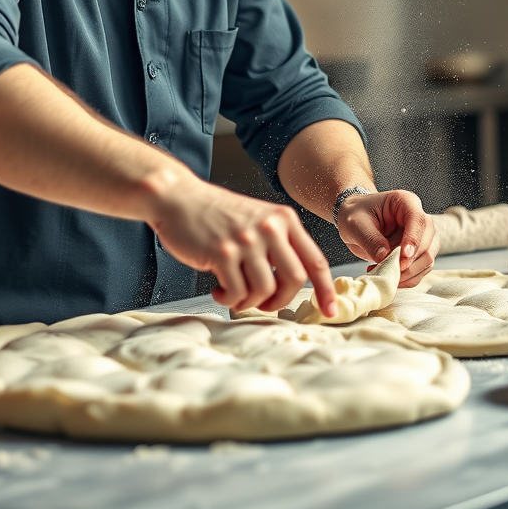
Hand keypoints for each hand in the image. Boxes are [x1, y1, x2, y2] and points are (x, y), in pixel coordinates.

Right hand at [145, 173, 337, 317]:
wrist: (178, 197)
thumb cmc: (216, 214)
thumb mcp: (257, 219)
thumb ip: (277, 244)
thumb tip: (294, 284)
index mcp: (284, 219)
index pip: (314, 260)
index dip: (325, 289)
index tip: (329, 310)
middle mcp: (269, 227)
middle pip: (295, 280)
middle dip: (280, 301)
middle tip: (262, 304)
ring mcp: (246, 240)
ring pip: (265, 290)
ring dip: (249, 302)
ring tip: (234, 294)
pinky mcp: (222, 252)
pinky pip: (237, 293)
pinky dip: (228, 300)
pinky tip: (218, 290)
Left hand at [336, 189, 438, 287]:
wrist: (354, 220)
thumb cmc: (355, 215)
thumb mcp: (356, 224)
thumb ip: (371, 239)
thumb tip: (385, 257)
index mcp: (405, 202)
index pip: (418, 220)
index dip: (413, 240)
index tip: (403, 257)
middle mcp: (418, 218)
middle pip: (427, 243)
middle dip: (410, 262)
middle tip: (389, 271)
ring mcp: (421, 236)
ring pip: (427, 259)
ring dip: (408, 273)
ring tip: (384, 273)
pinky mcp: (418, 252)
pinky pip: (420, 269)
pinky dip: (407, 278)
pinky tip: (388, 276)